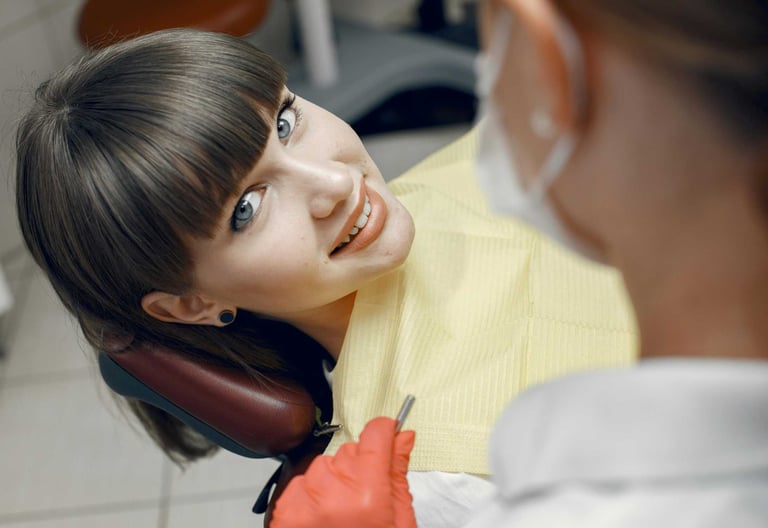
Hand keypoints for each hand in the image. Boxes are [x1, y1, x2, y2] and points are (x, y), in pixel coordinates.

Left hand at [270, 417, 416, 527]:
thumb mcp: (398, 520)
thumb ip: (397, 473)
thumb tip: (403, 436)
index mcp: (368, 495)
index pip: (375, 435)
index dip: (385, 432)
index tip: (387, 434)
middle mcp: (331, 492)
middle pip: (349, 453)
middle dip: (358, 470)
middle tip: (363, 503)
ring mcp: (303, 501)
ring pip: (323, 466)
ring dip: (332, 483)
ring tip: (340, 517)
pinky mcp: (283, 511)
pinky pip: (300, 483)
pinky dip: (310, 497)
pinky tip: (322, 522)